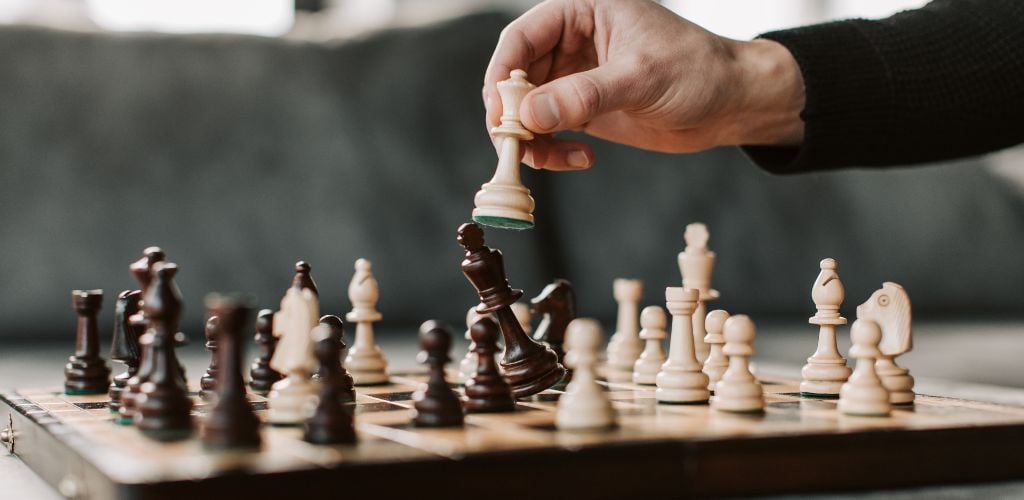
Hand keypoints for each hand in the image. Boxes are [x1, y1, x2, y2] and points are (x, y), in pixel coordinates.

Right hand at [483, 0, 804, 169]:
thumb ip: (585, 94)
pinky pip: (548, 132)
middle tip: (516, 148)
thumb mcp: (641, 77)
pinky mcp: (583, 110)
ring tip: (547, 160)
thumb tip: (530, 115)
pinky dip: (551, 151)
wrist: (731, 102)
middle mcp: (571, 44)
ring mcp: (574, 78)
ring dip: (528, 140)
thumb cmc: (697, 70)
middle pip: (515, 78)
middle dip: (510, 116)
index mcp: (582, 13)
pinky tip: (580, 159)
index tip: (500, 113)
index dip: (502, 75)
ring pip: (526, 110)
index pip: (521, 38)